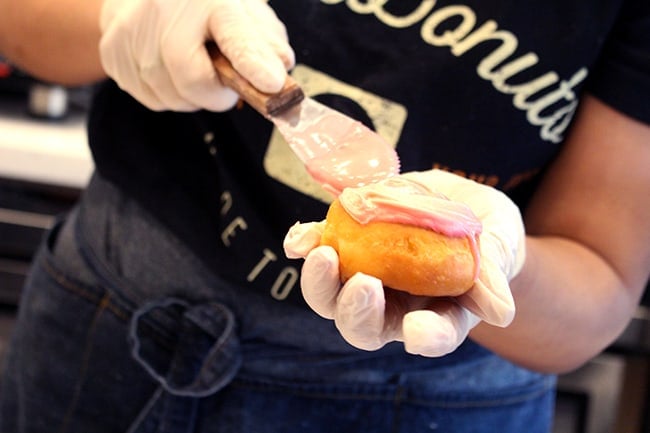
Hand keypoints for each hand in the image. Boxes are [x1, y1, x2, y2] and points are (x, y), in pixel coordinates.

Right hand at [99, 0, 294, 110]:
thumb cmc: (203, 6)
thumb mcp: (243, 10)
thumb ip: (265, 42)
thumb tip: (277, 72)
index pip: (234, 34)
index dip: (253, 63)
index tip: (271, 84)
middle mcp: (165, 8)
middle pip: (193, 81)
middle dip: (216, 95)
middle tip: (225, 85)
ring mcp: (132, 31)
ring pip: (172, 98)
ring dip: (192, 96)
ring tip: (194, 67)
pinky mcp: (112, 53)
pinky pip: (152, 99)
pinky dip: (169, 94)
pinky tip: (170, 68)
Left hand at [283, 170, 524, 356]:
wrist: (459, 204)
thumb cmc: (485, 234)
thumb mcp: (497, 244)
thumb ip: (492, 273)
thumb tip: (500, 313)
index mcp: (438, 312)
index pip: (433, 335)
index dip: (425, 337)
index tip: (418, 329)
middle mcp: (395, 304)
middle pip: (365, 326)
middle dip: (358, 311)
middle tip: (364, 284)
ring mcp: (366, 276)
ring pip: (332, 296)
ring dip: (320, 282)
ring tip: (322, 255)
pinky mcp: (347, 244)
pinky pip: (318, 252)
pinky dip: (306, 245)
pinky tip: (299, 239)